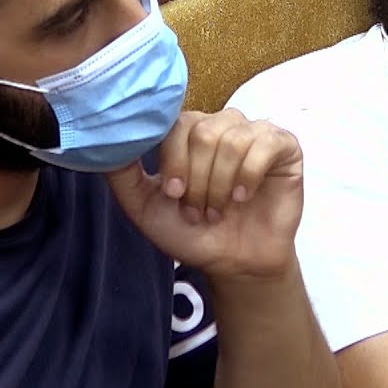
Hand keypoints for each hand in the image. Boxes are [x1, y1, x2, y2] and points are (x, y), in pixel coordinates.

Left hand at [105, 109, 302, 280]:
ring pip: (233, 140)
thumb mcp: (145, 207)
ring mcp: (254, 133)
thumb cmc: (192, 233)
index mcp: (189, 133)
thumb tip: (103, 141)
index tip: (174, 194)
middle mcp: (221, 125)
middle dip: (198, 180)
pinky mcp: (284, 147)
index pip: (176, 123)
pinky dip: (249, 176)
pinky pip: (265, 144)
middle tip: (198, 211)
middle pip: (204, 132)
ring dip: (221, 185)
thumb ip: (122, 175)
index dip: (174, 160)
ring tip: (219, 210)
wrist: (234, 263)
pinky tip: (243, 198)